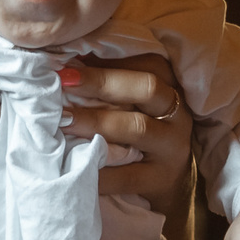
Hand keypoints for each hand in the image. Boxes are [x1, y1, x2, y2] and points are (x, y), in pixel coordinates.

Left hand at [61, 53, 195, 210]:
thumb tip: (69, 61)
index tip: (71, 59)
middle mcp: (177, 114)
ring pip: (138, 128)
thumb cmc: (141, 130)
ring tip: (63, 120)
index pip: (148, 63)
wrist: (169, 180)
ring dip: (96, 121)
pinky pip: (128, 175)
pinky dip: (100, 172)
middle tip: (62, 82)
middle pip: (147, 89)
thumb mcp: (135, 103)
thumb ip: (112, 81)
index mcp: (171, 87)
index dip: (110, 59)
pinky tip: (75, 166)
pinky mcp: (162, 179)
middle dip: (101, 82)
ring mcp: (172, 147)